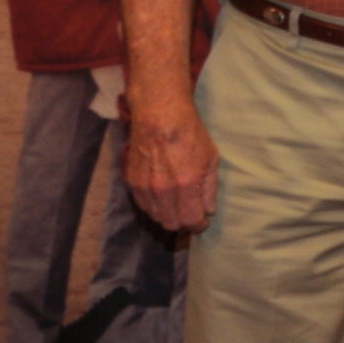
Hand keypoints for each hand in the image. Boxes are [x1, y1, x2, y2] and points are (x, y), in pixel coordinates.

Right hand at [126, 94, 219, 231]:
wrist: (160, 117)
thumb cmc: (190, 135)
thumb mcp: (211, 159)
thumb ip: (209, 188)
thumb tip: (209, 210)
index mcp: (186, 185)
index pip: (191, 221)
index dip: (198, 225)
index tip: (202, 222)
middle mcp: (163, 190)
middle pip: (171, 224)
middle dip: (183, 223)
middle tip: (190, 214)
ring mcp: (145, 187)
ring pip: (155, 216)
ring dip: (167, 214)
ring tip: (177, 204)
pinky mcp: (132, 182)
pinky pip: (143, 205)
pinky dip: (154, 206)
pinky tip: (163, 196)